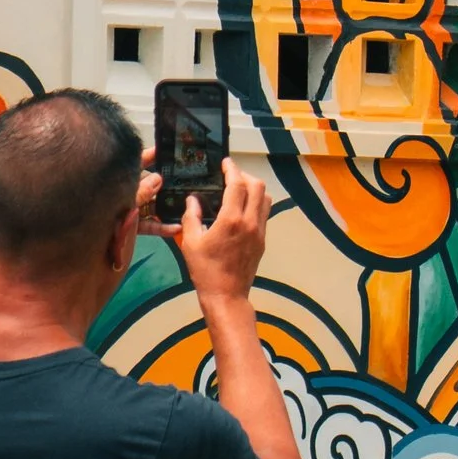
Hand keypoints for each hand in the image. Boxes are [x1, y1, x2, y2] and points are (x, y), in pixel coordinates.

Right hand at [140, 154, 270, 304]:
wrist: (226, 295)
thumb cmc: (205, 270)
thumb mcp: (191, 242)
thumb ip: (191, 217)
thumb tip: (193, 199)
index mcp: (231, 220)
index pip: (237, 185)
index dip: (232, 170)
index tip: (225, 163)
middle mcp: (250, 222)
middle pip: (257, 186)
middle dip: (245, 176)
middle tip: (231, 175)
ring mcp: (259, 231)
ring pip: (265, 199)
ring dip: (254, 189)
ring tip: (238, 189)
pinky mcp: (263, 240)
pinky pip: (264, 213)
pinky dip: (256, 203)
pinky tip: (242, 208)